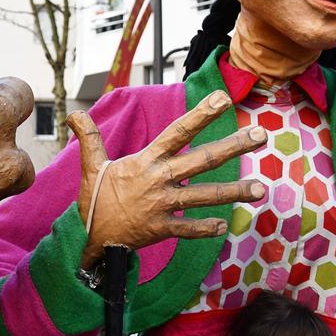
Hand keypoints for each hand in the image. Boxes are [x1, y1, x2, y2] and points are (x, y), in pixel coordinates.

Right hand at [68, 91, 266, 268]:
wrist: (90, 237)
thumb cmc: (97, 198)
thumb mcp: (93, 166)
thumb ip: (89, 138)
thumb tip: (74, 113)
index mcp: (146, 161)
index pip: (178, 131)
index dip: (200, 114)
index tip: (223, 99)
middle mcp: (158, 180)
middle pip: (202, 160)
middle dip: (233, 147)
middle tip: (262, 136)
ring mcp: (162, 205)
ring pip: (204, 196)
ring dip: (233, 192)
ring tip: (261, 189)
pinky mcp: (161, 228)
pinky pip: (188, 228)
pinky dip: (206, 228)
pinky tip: (226, 224)